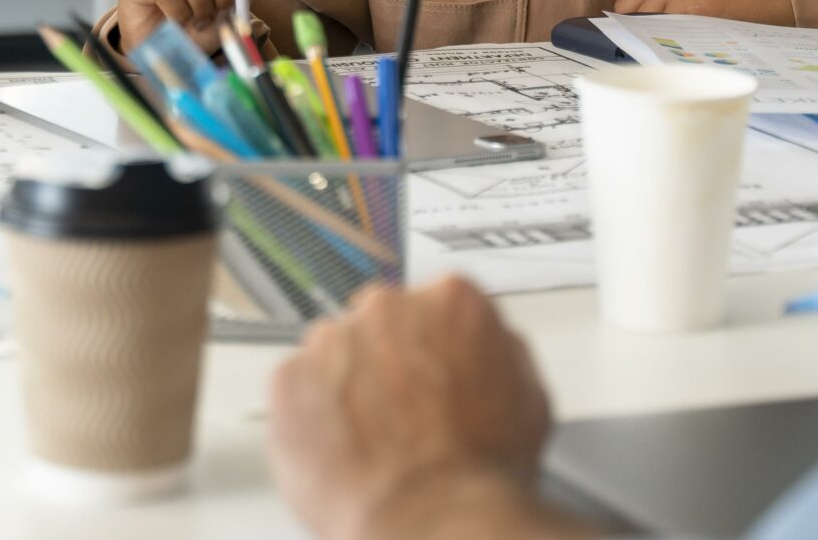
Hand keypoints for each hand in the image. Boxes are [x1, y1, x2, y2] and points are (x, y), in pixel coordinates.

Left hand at [269, 280, 553, 539]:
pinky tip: (344, 450)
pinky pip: (298, 390)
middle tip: (404, 414)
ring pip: (334, 355)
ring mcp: (333, 340)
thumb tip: (483, 348)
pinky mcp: (289, 379)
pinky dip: (312, 417)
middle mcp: (387, 307)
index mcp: (451, 300)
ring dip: (347, 387)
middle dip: (387, 362)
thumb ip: (497, 351)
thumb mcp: (528, 397)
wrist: (434, 517)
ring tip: (373, 441)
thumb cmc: (481, 471)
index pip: (435, 305)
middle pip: (380, 324)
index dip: (434, 347)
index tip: (432, 372)